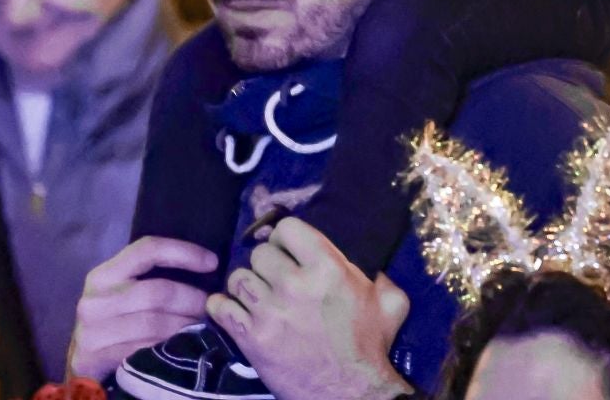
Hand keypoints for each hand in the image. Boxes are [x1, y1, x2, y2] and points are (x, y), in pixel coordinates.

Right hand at [68, 237, 219, 380]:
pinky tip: (180, 346)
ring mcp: (92, 330)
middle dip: (191, 298)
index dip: (183, 252)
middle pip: (158, 291)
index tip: (213, 262)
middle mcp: (94, 299)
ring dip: (185, 326)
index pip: (147, 250)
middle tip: (208, 307)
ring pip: (154, 323)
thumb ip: (148, 281)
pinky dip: (168, 346)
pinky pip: (143, 349)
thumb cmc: (110, 324)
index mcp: (103, 275)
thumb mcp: (120, 295)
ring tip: (200, 327)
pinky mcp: (95, 358)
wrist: (81, 365)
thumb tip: (201, 268)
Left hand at [207, 218, 411, 399]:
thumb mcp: (390, 302)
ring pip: (238, 277)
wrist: (351, 394)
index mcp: (327, 267)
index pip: (287, 228)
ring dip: (246, 285)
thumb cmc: (371, 347)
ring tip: (257, 296)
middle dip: (268, 264)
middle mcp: (294, 283)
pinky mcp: (251, 338)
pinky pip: (219, 307)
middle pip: (260, 252)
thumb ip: (378, 273)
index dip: (286, 238)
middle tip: (276, 279)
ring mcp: (269, 311)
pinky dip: (223, 307)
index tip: (290, 251)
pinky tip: (235, 311)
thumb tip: (366, 258)